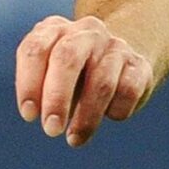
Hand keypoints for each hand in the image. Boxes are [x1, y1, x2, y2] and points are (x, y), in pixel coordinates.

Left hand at [14, 15, 155, 147]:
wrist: (120, 60)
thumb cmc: (72, 74)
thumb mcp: (48, 74)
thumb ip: (38, 89)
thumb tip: (38, 113)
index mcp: (54, 29)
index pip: (35, 49)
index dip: (29, 83)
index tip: (29, 115)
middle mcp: (85, 32)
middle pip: (67, 58)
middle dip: (57, 98)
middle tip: (51, 130)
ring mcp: (115, 46)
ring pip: (101, 82)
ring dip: (86, 116)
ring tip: (75, 139)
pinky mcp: (139, 65)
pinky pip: (128, 91)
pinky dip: (116, 111)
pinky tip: (109, 115)